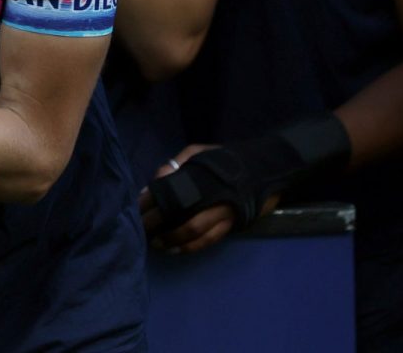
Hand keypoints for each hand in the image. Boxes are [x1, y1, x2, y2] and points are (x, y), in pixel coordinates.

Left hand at [139, 143, 279, 253]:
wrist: (265, 166)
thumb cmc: (227, 159)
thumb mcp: (200, 152)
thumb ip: (177, 164)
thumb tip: (156, 181)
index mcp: (200, 175)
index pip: (167, 191)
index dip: (150, 202)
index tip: (136, 209)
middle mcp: (211, 195)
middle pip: (178, 214)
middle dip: (157, 224)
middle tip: (142, 230)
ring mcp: (223, 212)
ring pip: (194, 232)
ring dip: (173, 241)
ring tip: (156, 244)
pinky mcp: (233, 225)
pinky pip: (209, 241)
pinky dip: (191, 248)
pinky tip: (176, 250)